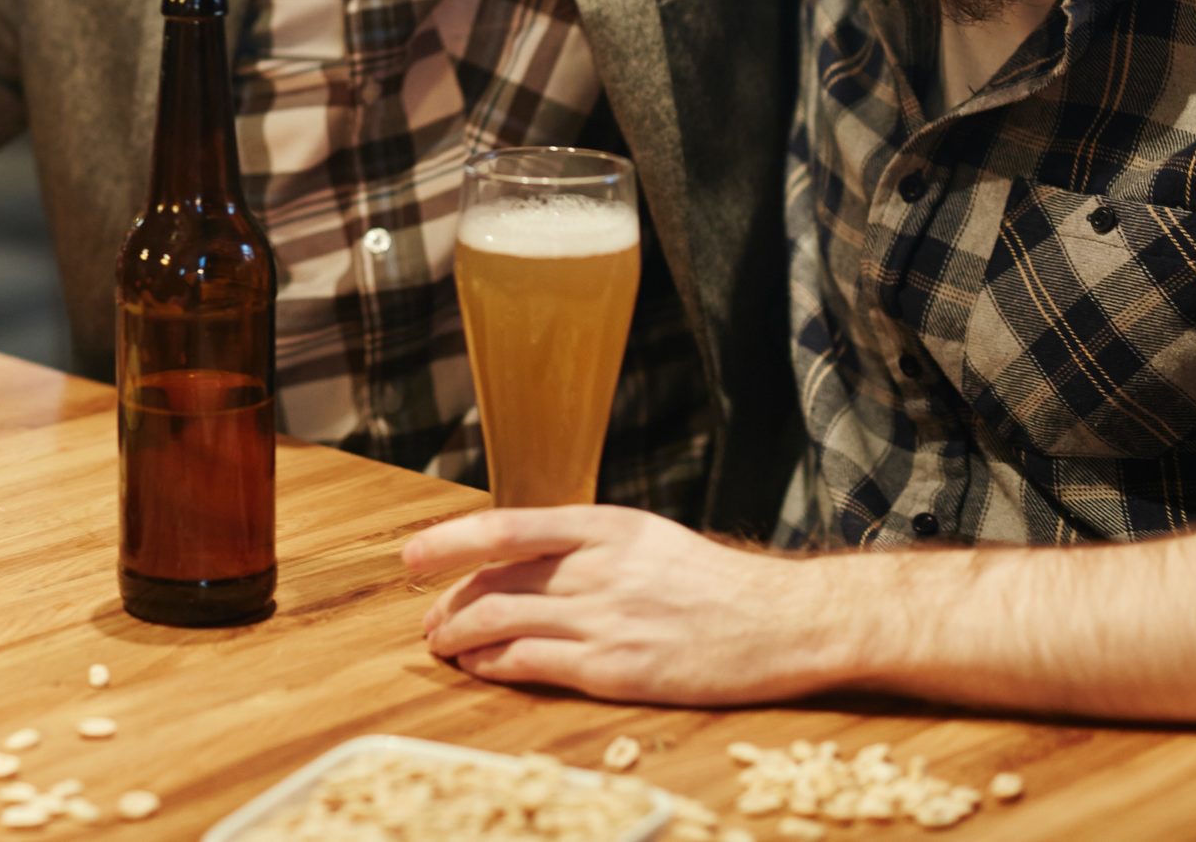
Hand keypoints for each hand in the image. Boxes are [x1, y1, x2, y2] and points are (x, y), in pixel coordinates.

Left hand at [404, 506, 848, 706]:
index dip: (448, 542)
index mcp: (606, 526)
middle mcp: (599, 568)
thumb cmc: (715, 584)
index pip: (505, 528)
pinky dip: (494, 666)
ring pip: (502, 622)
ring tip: (444, 645)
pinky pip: (532, 664)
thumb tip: (524, 555)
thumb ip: (587, 544)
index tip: (412, 556)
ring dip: (459, 635)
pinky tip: (481, 668)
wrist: (782, 622)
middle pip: (495, 580)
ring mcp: (606, 620)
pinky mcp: (617, 669)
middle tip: (430, 617)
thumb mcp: (647, 539)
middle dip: (448, 601)